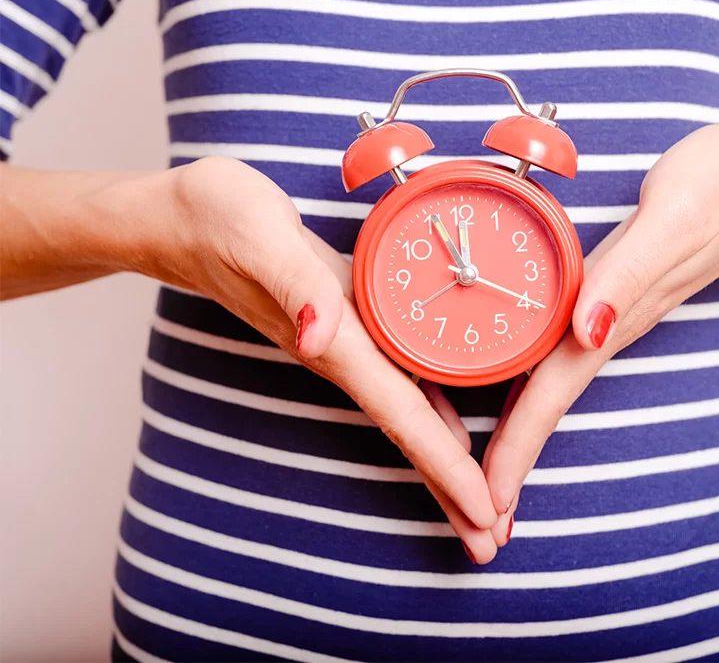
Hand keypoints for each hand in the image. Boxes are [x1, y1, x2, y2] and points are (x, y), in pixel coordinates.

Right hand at [106, 157, 499, 561]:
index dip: (444, 465)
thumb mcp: (257, 237)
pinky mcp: (348, 323)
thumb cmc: (217, 219)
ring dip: (445, 463)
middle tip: (495, 541)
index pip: (400, 414)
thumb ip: (293, 286)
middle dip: (451, 490)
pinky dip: (433, 413)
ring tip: (483, 506)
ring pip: (407, 413)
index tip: (483, 512)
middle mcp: (343, 355)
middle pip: (410, 432)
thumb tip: (315, 340)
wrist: (181, 219)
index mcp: (335, 343)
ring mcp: (346, 344)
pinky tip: (457, 428)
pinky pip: (400, 379)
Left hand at [481, 125, 718, 542]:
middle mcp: (603, 327)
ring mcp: (607, 317)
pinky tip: (514, 407)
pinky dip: (532, 396)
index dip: (516, 449)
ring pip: (551, 390)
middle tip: (477, 524)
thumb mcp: (672, 218)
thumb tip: (586, 331)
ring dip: (519, 440)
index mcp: (608, 316)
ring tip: (491, 489)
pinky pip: (559, 359)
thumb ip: (627, 275)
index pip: (550, 394)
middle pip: (544, 407)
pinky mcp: (609, 300)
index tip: (489, 504)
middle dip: (511, 467)